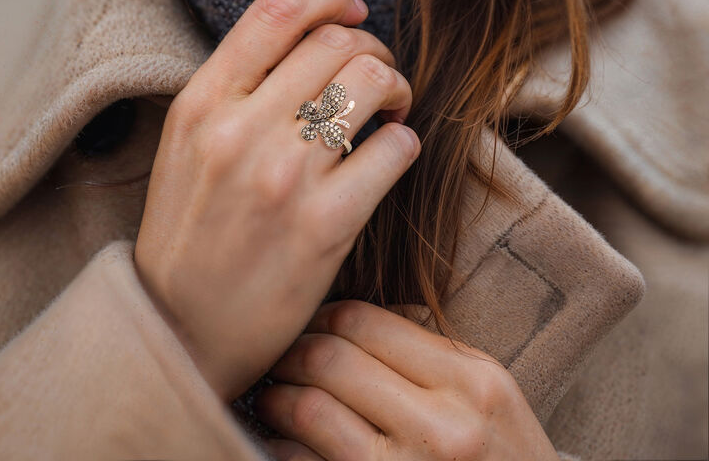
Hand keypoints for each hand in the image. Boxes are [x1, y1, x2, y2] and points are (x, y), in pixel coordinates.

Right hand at [133, 0, 421, 401]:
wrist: (180, 328)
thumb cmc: (189, 231)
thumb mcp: (187, 145)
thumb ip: (235, 90)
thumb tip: (312, 41)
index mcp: (201, 104)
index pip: (276, 11)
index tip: (352, 8)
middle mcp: (239, 130)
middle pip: (337, 41)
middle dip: (373, 46)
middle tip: (379, 73)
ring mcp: (284, 177)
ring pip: (371, 81)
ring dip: (396, 86)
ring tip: (391, 109)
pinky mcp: (326, 225)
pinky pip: (394, 149)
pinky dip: (404, 141)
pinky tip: (389, 155)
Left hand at [254, 300, 559, 460]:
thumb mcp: (490, 396)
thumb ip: (433, 349)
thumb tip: (355, 315)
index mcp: (472, 382)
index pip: (364, 321)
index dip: (322, 316)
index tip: (309, 324)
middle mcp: (445, 426)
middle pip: (331, 358)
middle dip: (291, 352)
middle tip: (279, 356)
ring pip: (311, 409)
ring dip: (277, 397)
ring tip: (271, 395)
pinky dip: (281, 448)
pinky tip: (281, 441)